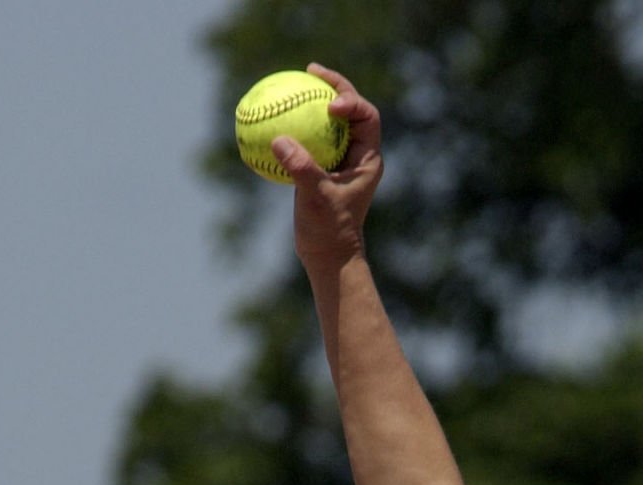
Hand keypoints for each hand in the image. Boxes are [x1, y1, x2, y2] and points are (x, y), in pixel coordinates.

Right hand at [271, 64, 383, 268]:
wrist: (328, 257)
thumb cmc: (329, 231)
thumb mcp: (315, 199)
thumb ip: (301, 168)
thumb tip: (279, 140)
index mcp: (367, 159)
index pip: (367, 116)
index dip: (351, 101)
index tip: (329, 104)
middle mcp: (357, 156)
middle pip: (350, 110)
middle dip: (333, 87)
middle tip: (311, 71)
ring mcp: (340, 162)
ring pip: (329, 123)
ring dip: (314, 102)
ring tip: (295, 82)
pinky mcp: (323, 169)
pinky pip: (311, 139)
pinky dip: (297, 126)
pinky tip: (275, 116)